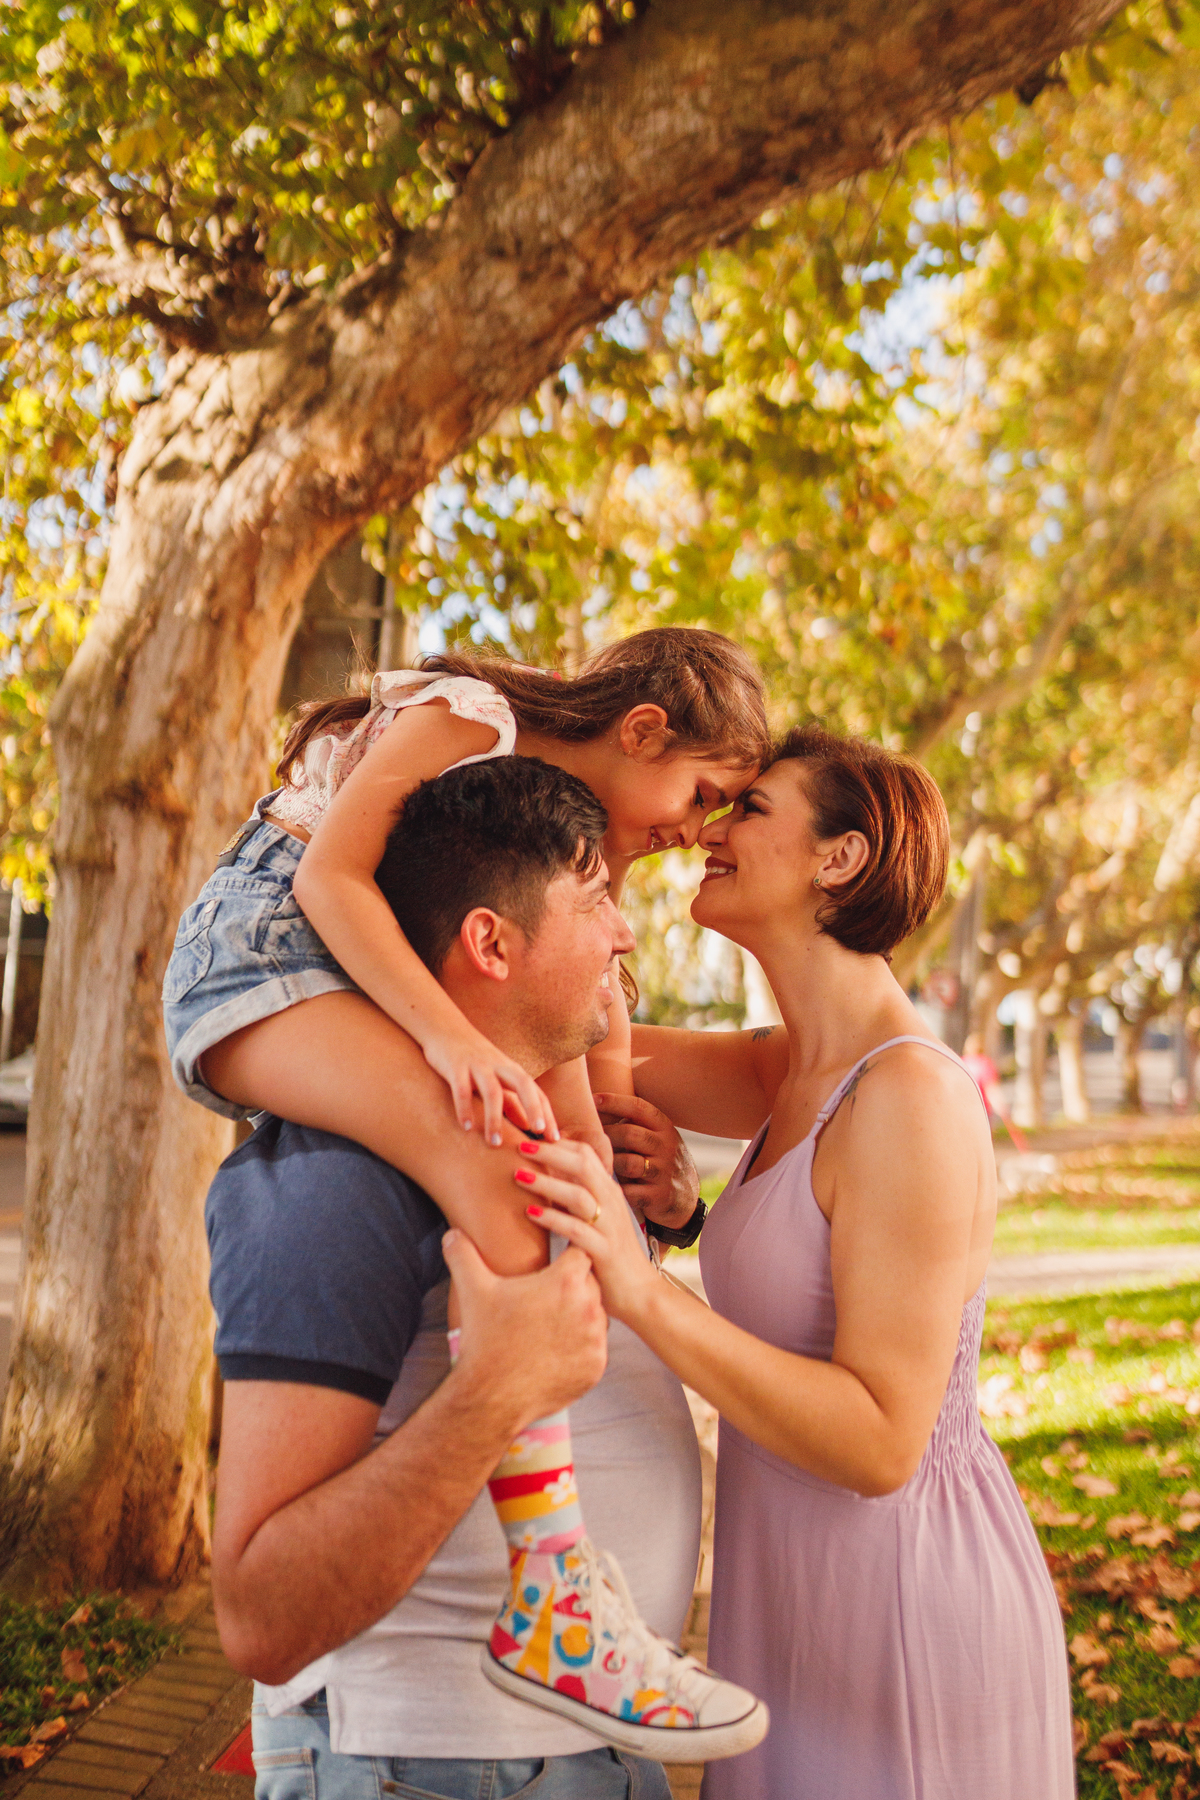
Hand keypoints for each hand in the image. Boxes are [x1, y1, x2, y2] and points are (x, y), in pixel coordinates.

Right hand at [422, 1024, 559, 1144]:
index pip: (536, 1092)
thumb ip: (511, 1102)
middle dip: (533, 1107)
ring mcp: (477, 1065)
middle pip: (523, 1085)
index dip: (547, 1114)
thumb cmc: (473, 1059)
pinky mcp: (456, 1066)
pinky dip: (465, 1107)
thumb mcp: (496, 1079)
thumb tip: (528, 1126)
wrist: (443, 1027)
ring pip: (492, 1091)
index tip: (555, 1139)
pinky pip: (462, 1089)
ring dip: (495, 1118)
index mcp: (511, 1070)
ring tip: (495, 1143)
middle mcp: (499, 1066)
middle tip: (539, 1133)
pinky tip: (466, 1127)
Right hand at [442, 1229, 607, 1420]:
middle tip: (549, 1299)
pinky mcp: (596, 1367)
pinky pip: (596, 1349)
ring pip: (597, 1317)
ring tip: (552, 1325)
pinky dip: (582, 1347)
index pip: (580, 1255)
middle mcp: (588, 1308)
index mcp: (565, 1282)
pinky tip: (558, 1349)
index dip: (567, 1259)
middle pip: (591, 1285)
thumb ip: (463, 1254)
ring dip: (582, 1317)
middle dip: (574, 1288)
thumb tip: (452, 1233)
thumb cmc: (485, 1339)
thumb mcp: (472, 1290)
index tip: (555, 1266)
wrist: (491, 1396)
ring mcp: (595, 1340)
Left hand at [514, 1139, 659, 1325]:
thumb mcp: (597, 1218)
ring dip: (547, 1183)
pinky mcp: (604, 1252)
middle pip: (582, 1165)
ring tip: (518, 1176)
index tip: (529, 1138)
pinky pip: (577, 1230)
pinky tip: (531, 1212)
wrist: (639, 1292)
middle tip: (519, 1146)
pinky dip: (553, 1219)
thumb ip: (577, 1196)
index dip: (557, 1142)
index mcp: (609, 1191)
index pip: (586, 1153)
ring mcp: (609, 1226)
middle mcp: (611, 1203)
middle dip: (549, 1153)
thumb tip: (545, 1175)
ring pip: (579, 1194)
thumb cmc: (609, 1254)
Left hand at [594, 1092, 698, 1231]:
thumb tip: (594, 1102)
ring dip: (609, 1163)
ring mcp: (664, 1172)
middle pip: (630, 1134)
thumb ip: (633, 1123)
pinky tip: (606, 1186)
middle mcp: (667, 1147)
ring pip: (628, 1163)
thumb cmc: (658, 1160)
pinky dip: (615, 1188)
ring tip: (598, 1163)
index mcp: (664, 1128)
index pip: (639, 1108)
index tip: (593, 1099)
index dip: (614, 1101)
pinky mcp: (658, 1196)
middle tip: (587, 1138)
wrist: (685, 1197)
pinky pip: (630, 1191)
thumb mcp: (655, 1137)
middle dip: (605, 1135)